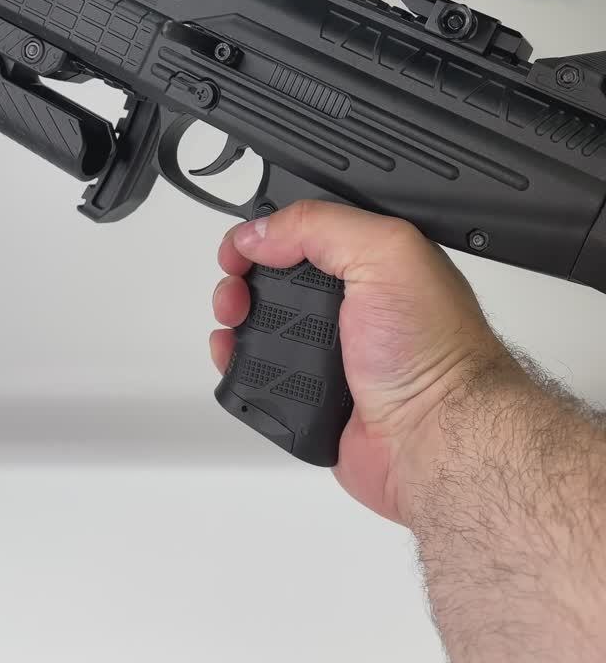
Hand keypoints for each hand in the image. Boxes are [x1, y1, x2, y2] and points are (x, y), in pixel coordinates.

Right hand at [211, 201, 502, 524]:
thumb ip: (321, 226)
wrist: (434, 439)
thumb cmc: (433, 350)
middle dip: (243, 272)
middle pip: (276, 274)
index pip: (309, 230)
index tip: (244, 242)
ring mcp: (331, 350)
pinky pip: (259, 370)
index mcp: (375, 262)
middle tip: (235, 286)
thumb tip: (262, 231)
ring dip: (235, 313)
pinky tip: (231, 352)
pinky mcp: (311, 394)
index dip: (271, 231)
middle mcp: (353, 304)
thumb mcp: (385, 254)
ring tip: (231, 318)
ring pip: (262, 321)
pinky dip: (236, 359)